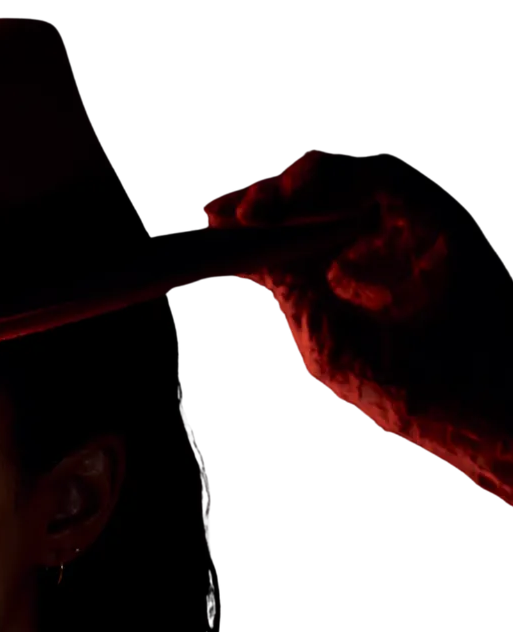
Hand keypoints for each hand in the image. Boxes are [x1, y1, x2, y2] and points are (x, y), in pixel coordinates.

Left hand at [202, 145, 512, 507]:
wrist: (466, 409)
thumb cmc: (404, 388)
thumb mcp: (326, 338)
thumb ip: (292, 289)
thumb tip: (247, 252)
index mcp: (353, 262)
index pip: (299, 222)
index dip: (257, 214)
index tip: (213, 216)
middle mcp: (383, 234)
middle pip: (323, 189)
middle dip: (276, 192)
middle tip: (234, 209)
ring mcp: (416, 220)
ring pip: (355, 174)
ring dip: (305, 182)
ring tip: (265, 205)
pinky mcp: (447, 214)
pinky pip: (397, 180)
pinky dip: (353, 181)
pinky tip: (309, 200)